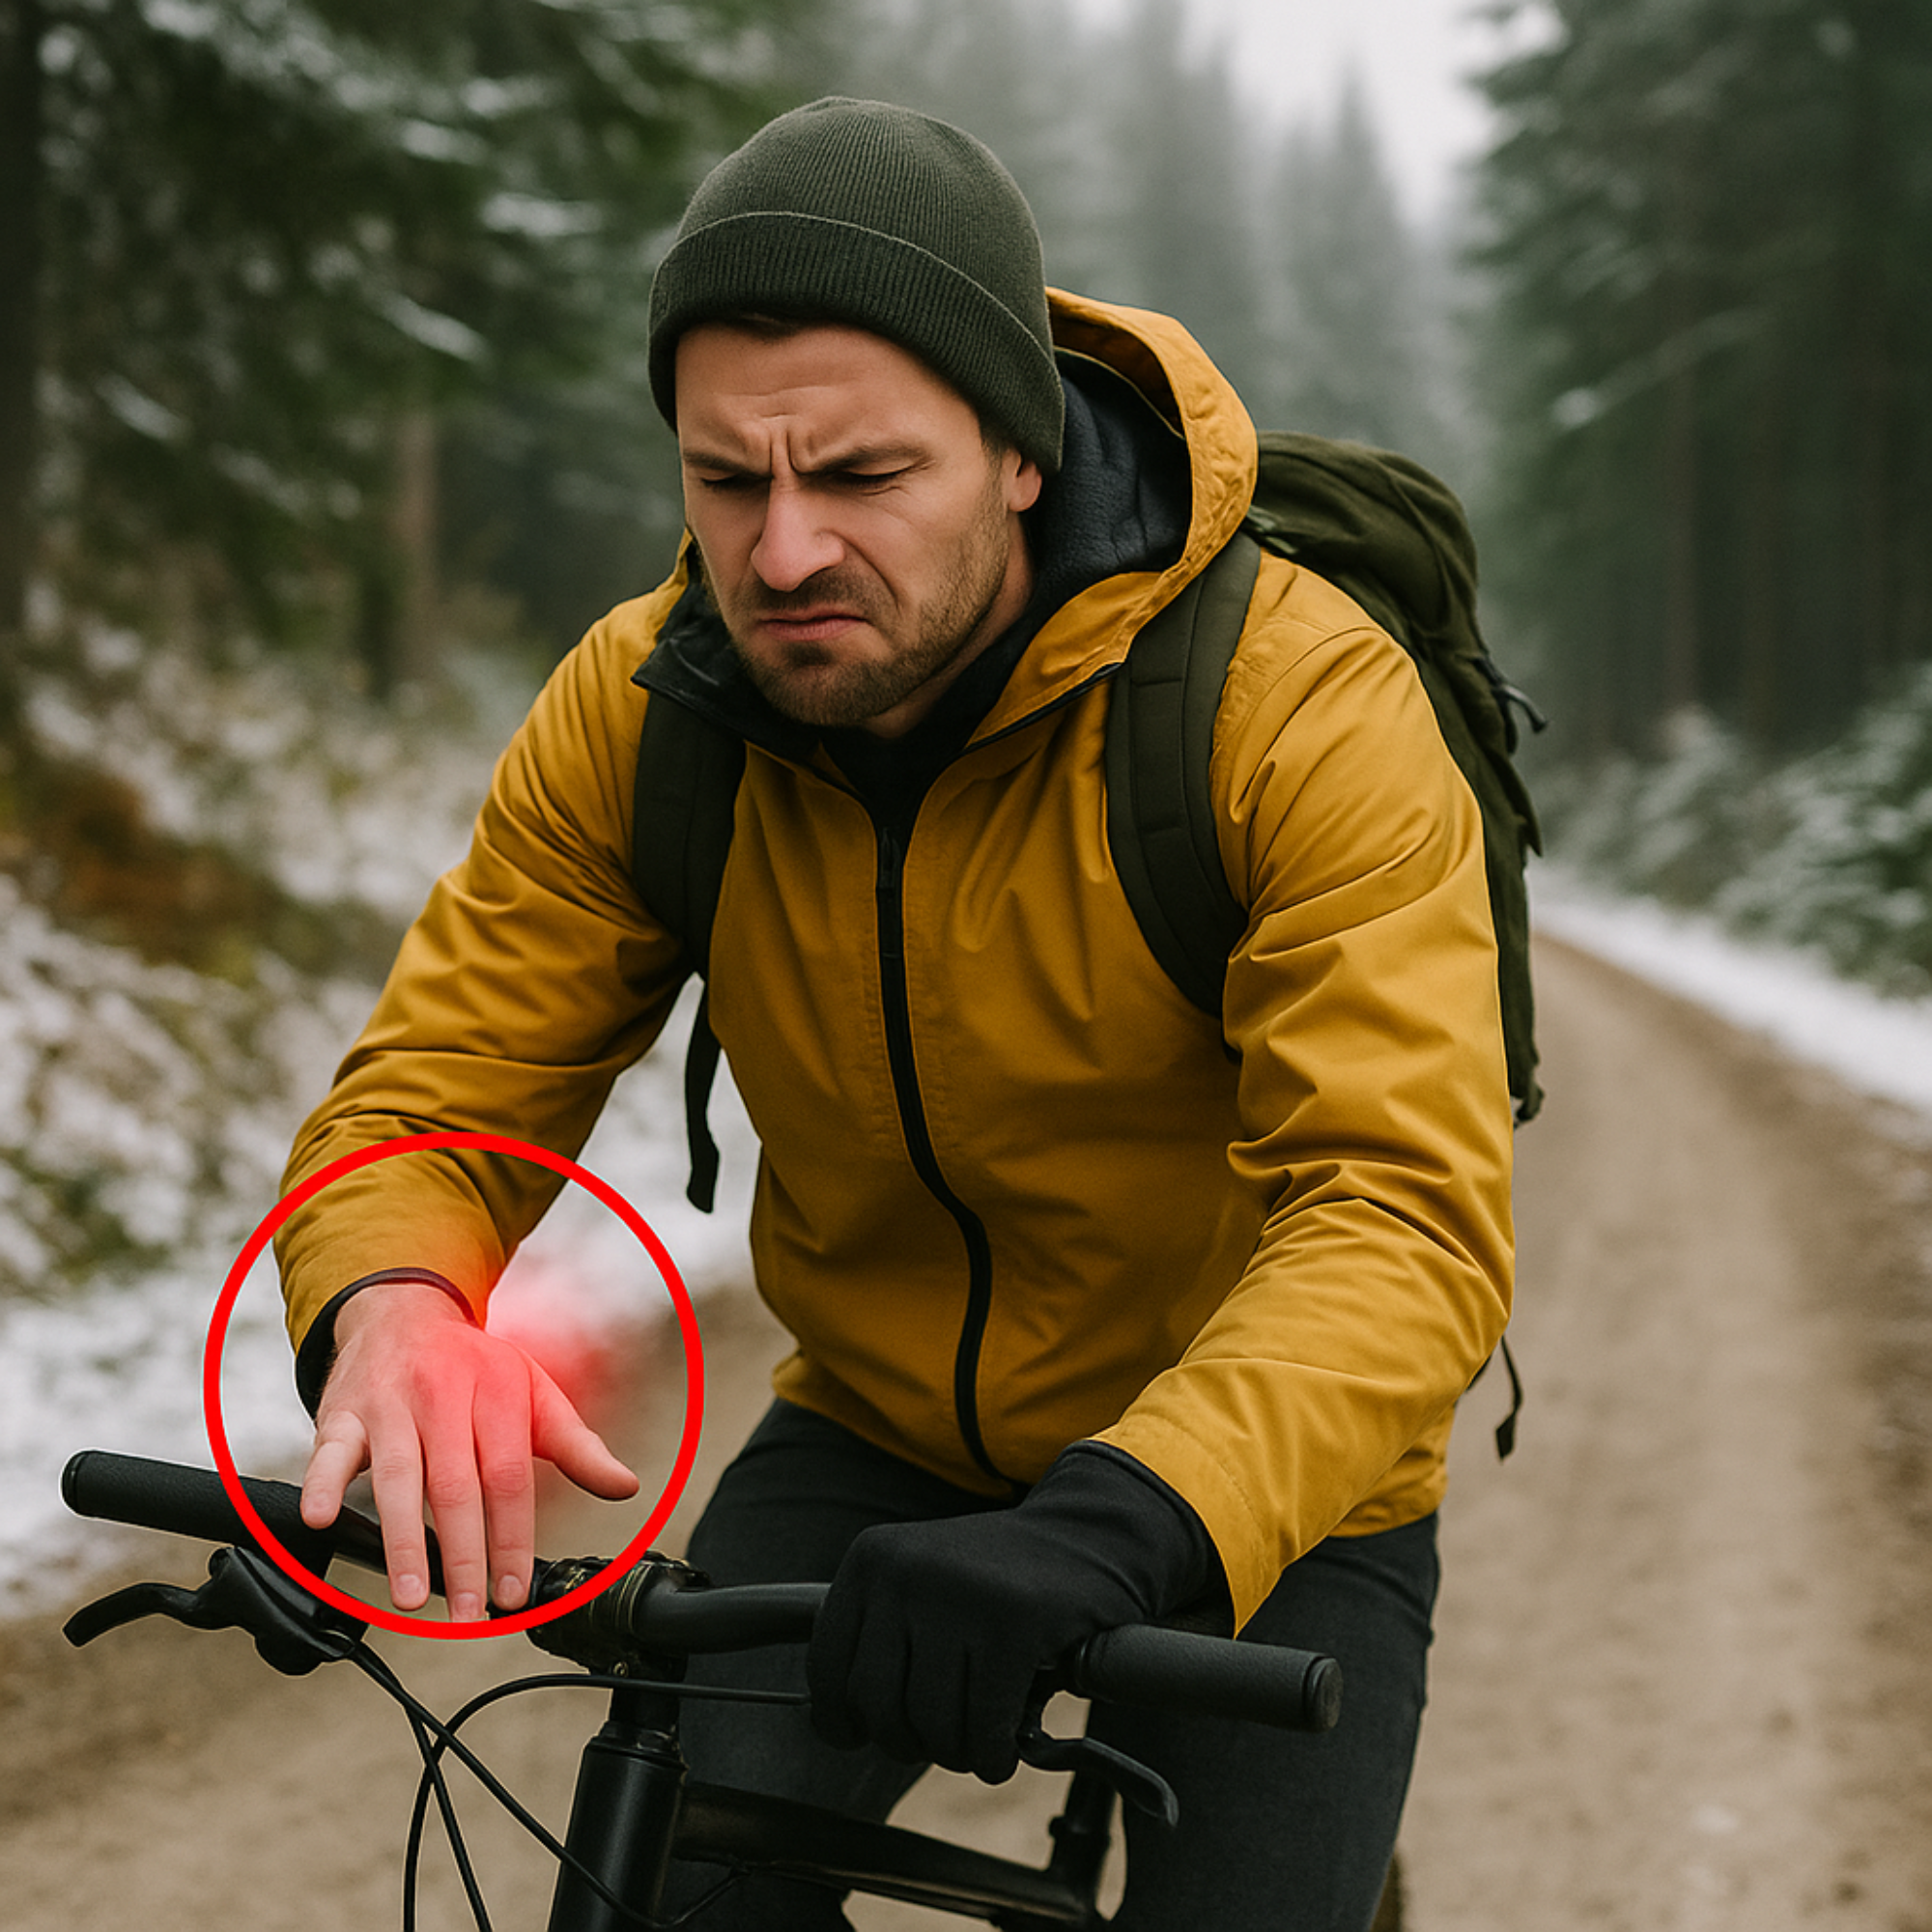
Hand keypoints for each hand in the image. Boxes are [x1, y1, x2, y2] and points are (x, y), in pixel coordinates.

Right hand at [299, 1280, 637, 1621]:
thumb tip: (624, 1486)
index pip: (509, 1477)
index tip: (514, 1591)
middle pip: (456, 1485)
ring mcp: (390, 1404)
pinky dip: (322, 1483)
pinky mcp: (342, 1413)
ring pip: (398, 1477)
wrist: (402, 1314)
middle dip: (463, 1555)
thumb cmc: (472, 1366)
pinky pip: (329, 1449)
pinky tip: (321, 1519)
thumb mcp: (533, 1391)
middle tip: (468, 1611)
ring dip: (403, 1541)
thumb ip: (577, 1445)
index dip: (513, 1538)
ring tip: (411, 1596)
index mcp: (496, 1393)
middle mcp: (443, 1396)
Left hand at [806, 1447, 1213, 1782]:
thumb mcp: (921, 1585)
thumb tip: (834, 1727)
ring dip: (960, 1751)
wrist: (1090, 1535)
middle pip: (878, 1707)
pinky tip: (1008, 1745)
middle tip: (945, 1735)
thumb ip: (878, 1641)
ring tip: (982, 1734)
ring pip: (932, 1725)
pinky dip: (995, 1755)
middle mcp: (906, 1569)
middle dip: (911, 1740)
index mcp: (872, 1559)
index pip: (826, 1668)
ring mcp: (960, 1592)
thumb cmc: (999, 1582)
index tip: (867, 1734)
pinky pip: (985, 1727)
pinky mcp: (1014, 1622)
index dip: (841, 1720)